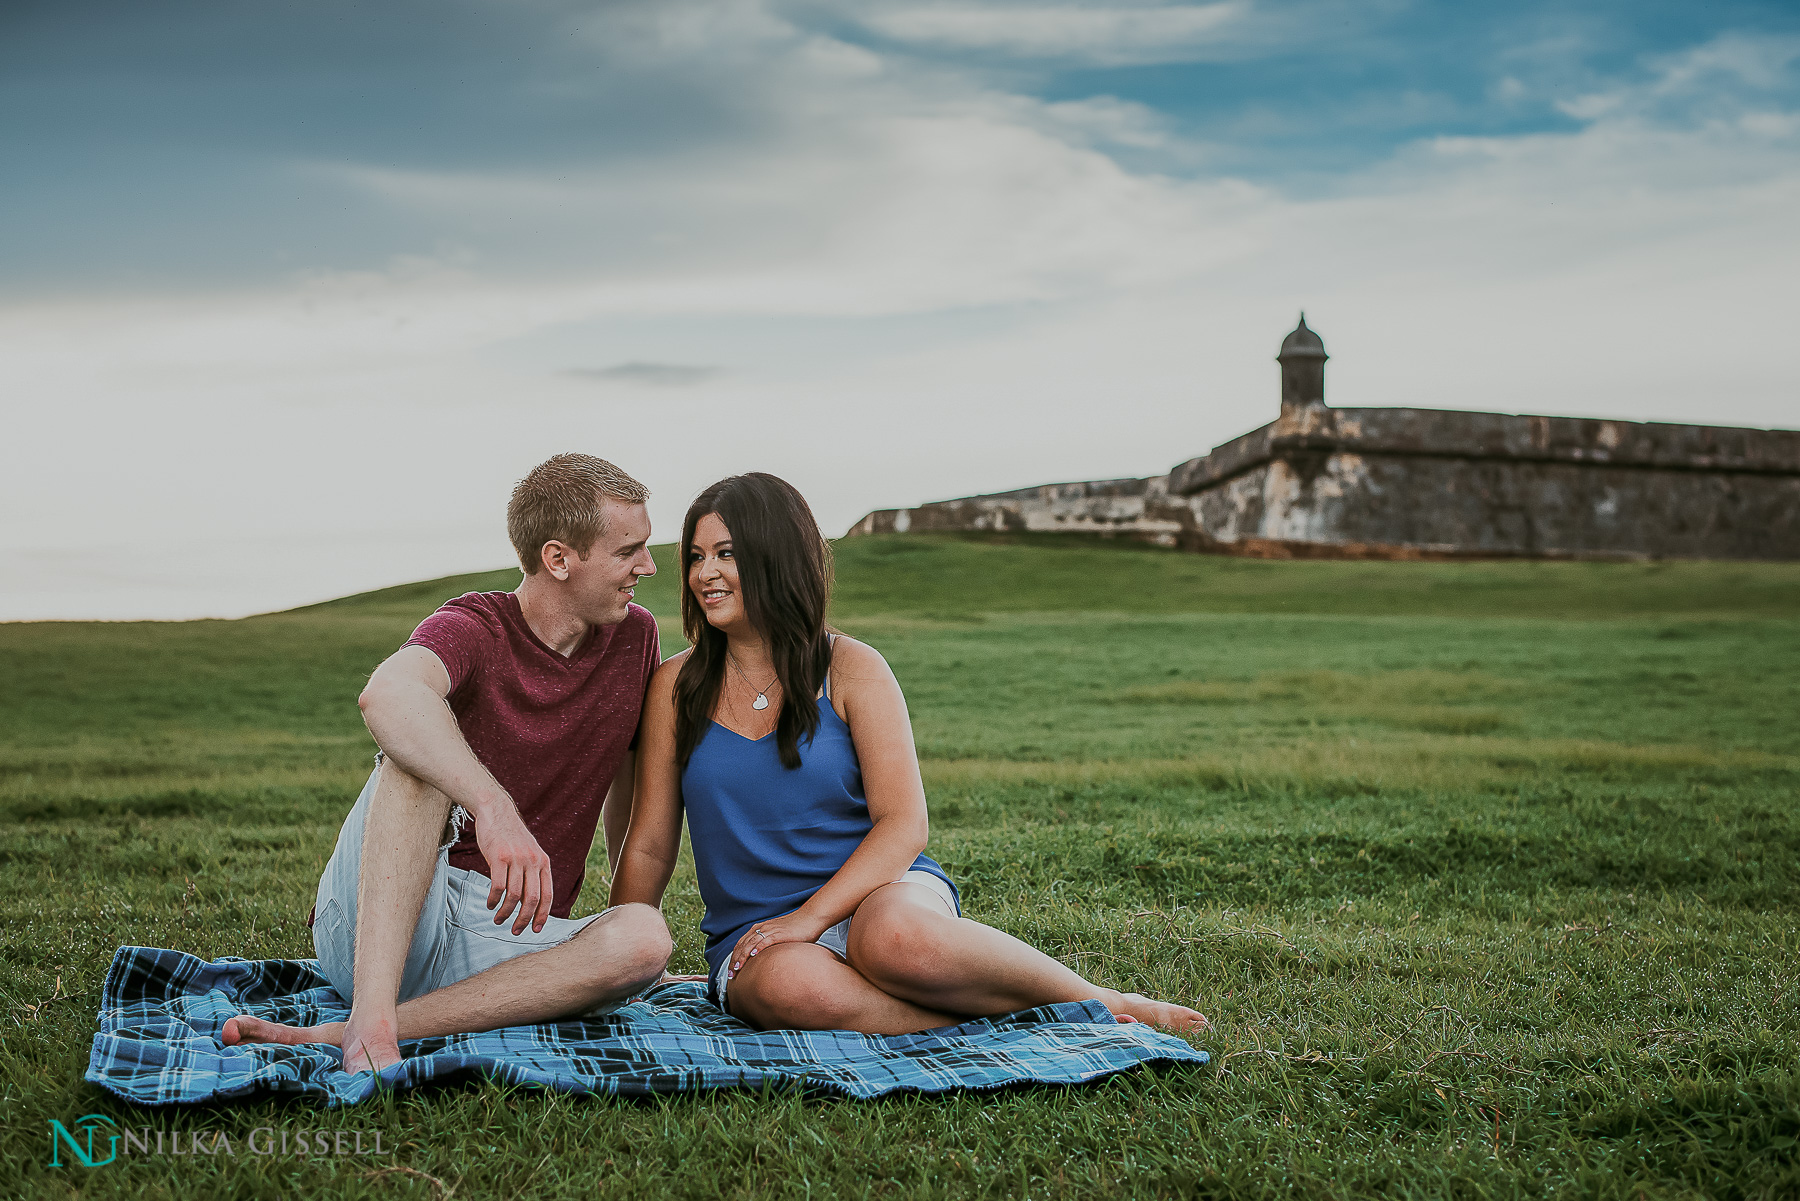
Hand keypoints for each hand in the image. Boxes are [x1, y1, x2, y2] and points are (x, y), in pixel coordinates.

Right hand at [473, 796, 553, 934]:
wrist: (497, 811)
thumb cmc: (511, 836)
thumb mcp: (530, 852)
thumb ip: (532, 872)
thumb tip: (531, 901)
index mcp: (544, 862)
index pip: (548, 895)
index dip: (542, 915)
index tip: (535, 930)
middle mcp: (533, 861)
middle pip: (532, 899)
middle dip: (524, 920)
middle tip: (515, 931)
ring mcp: (517, 859)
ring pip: (514, 896)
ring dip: (505, 913)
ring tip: (498, 920)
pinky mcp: (499, 857)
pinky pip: (498, 886)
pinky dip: (493, 900)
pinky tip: (490, 904)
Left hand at [728, 911, 830, 977]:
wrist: (810, 918)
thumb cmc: (796, 929)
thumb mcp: (778, 937)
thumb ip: (770, 946)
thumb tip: (766, 961)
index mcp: (760, 929)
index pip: (741, 944)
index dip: (734, 957)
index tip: (731, 971)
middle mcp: (762, 929)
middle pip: (742, 945)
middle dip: (734, 960)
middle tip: (730, 975)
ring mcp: (770, 930)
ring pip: (750, 944)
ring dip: (742, 957)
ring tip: (737, 969)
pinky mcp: (779, 934)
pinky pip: (765, 941)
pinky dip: (757, 948)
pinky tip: (752, 955)